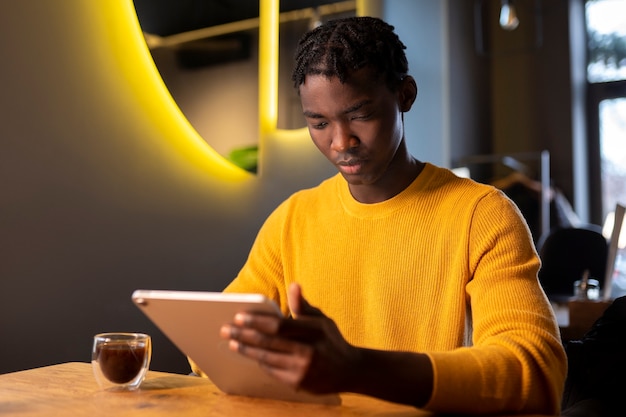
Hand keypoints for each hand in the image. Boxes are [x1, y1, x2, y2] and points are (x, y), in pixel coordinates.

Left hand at [219, 283, 360, 393]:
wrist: (349, 371)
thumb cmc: (331, 340)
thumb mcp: (322, 320)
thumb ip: (303, 305)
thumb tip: (294, 286)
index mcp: (313, 331)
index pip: (278, 326)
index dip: (256, 322)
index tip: (238, 316)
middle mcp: (308, 352)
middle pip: (268, 343)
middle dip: (243, 335)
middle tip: (226, 330)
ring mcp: (302, 370)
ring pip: (266, 358)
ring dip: (246, 350)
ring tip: (232, 343)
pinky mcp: (298, 383)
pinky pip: (272, 371)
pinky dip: (259, 361)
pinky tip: (250, 354)